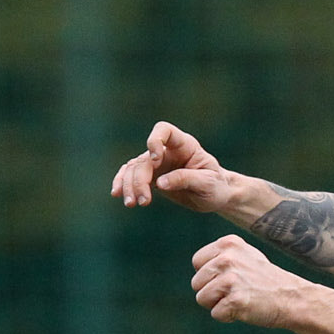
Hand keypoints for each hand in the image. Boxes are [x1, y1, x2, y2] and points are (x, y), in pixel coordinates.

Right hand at [111, 121, 235, 211]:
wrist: (216, 195)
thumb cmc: (215, 185)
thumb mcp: (207, 183)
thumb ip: (185, 179)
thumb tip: (160, 184)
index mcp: (184, 145)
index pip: (164, 130)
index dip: (155, 141)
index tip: (156, 160)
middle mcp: (167, 151)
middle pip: (145, 158)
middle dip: (140, 179)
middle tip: (143, 201)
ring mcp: (157, 163)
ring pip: (134, 168)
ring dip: (129, 185)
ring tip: (131, 204)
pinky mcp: (152, 176)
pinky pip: (132, 176)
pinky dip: (123, 184)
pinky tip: (117, 194)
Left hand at [191, 235, 305, 326]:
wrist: (293, 298)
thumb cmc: (267, 281)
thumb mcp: (245, 256)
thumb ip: (221, 256)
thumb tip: (199, 266)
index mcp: (228, 244)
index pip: (197, 262)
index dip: (210, 276)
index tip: (232, 279)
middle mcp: (227, 258)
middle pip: (196, 283)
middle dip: (212, 293)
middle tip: (238, 292)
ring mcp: (231, 279)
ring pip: (202, 299)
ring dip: (219, 305)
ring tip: (241, 299)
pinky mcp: (235, 300)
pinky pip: (216, 314)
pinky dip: (228, 316)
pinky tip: (245, 309)